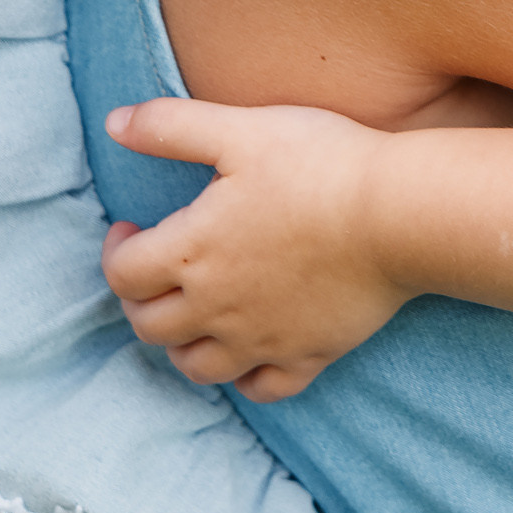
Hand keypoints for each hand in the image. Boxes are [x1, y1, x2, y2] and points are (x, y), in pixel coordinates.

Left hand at [99, 99, 409, 402]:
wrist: (399, 214)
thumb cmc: (321, 164)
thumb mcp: (240, 130)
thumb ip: (171, 126)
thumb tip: (113, 123)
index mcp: (193, 252)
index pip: (122, 274)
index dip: (115, 250)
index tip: (130, 227)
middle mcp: (218, 307)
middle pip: (150, 327)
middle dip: (139, 300)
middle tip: (155, 269)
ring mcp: (263, 338)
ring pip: (196, 367)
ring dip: (181, 344)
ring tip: (193, 312)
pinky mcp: (309, 354)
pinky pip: (263, 388)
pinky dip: (245, 377)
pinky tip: (248, 351)